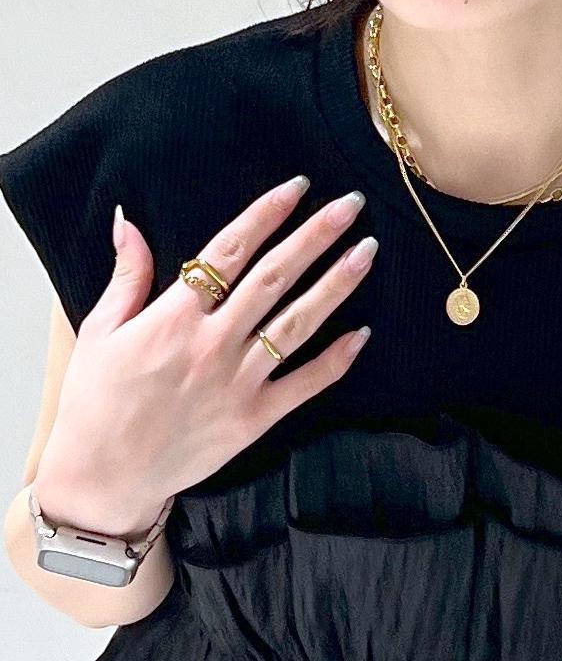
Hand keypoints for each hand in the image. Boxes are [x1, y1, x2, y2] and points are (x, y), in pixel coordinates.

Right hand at [33, 176, 375, 532]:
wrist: (106, 474)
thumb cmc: (97, 403)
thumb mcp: (100, 330)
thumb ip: (126, 276)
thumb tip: (130, 223)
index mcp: (175, 315)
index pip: (231, 249)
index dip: (268, 214)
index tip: (297, 187)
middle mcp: (213, 343)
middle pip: (275, 276)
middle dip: (316, 236)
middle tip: (351, 205)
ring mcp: (238, 382)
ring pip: (298, 323)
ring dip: (336, 285)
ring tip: (366, 253)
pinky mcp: (255, 419)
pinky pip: (305, 384)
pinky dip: (336, 360)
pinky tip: (361, 334)